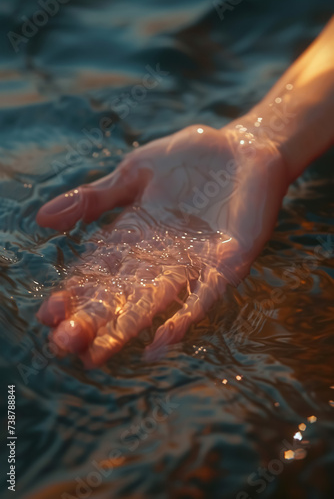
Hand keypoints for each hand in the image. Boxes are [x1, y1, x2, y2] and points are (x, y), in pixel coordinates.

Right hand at [36, 121, 287, 367]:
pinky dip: (183, 319)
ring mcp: (192, 263)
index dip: (75, 292)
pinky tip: (160, 344)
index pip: (98, 271)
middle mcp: (159, 257)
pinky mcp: (226, 263)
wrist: (243, 147)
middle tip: (64, 345)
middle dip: (92, 320)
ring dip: (125, 328)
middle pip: (120, 294)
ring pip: (153, 302)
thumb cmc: (188, 158)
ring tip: (95, 355)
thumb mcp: (133, 173)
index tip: (48, 315)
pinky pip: (203, 296)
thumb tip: (41, 218)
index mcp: (133, 235)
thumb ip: (94, 199)